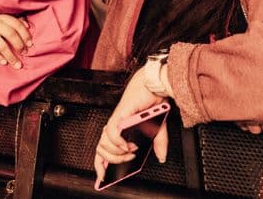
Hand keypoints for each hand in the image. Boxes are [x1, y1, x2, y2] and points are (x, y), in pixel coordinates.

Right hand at [0, 14, 32, 66]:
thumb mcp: (4, 23)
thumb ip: (16, 23)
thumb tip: (28, 27)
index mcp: (2, 17)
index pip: (16, 24)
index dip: (25, 35)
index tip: (30, 44)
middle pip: (11, 34)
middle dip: (19, 45)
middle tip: (25, 53)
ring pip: (2, 45)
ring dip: (11, 56)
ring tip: (17, 65)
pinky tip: (4, 63)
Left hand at [94, 68, 166, 185]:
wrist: (154, 85)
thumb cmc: (152, 102)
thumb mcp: (158, 129)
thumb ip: (159, 143)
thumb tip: (162, 156)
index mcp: (120, 131)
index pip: (104, 150)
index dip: (100, 165)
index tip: (102, 177)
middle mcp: (115, 127)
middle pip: (100, 150)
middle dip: (111, 161)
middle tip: (126, 160)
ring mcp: (116, 122)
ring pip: (103, 143)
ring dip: (116, 153)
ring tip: (129, 151)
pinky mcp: (119, 115)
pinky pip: (111, 132)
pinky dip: (118, 142)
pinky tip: (126, 144)